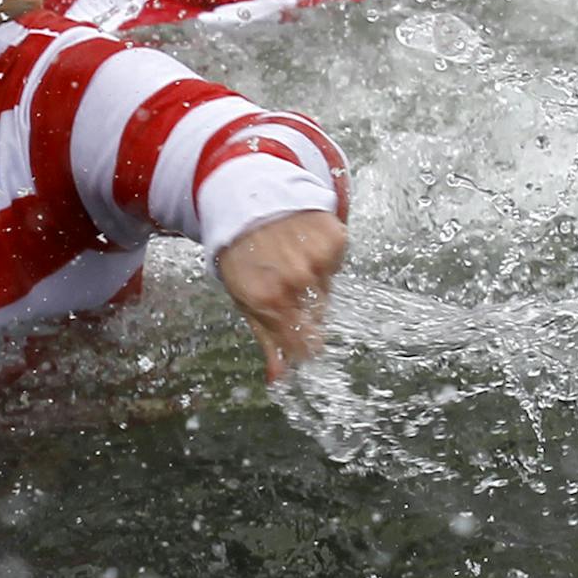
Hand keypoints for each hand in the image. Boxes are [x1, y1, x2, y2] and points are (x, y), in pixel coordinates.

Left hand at [217, 210, 345, 382]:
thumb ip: (267, 339)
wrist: (248, 199)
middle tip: (286, 287)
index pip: (305, 346)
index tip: (302, 342)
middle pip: (319, 318)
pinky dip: (324, 259)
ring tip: (290, 261)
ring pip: (328, 291)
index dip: (305, 346)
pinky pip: (336, 264)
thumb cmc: (241, 252)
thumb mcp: (244, 297)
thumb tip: (279, 379)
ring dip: (314, 283)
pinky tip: (302, 245)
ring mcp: (318, 258)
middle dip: (305, 310)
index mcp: (270, 300)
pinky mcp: (334, 238)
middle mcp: (296, 281)